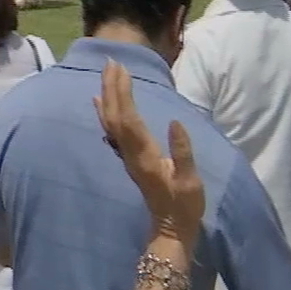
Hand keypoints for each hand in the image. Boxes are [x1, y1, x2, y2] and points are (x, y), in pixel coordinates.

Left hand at [95, 62, 203, 245]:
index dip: (123, 93)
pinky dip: (105, 111)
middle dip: (112, 87)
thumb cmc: (183, 206)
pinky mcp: (128, 157)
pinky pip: (111, 129)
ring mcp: (126, 155)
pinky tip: (99, 100)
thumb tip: (175, 122)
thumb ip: (182, 153)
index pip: (128, 118)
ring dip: (108, 95)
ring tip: (107, 72)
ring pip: (110, 120)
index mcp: (144, 154)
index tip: (121, 70)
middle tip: (111, 61)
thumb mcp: (191, 181)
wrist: (169, 229)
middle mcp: (129, 152)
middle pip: (115, 114)